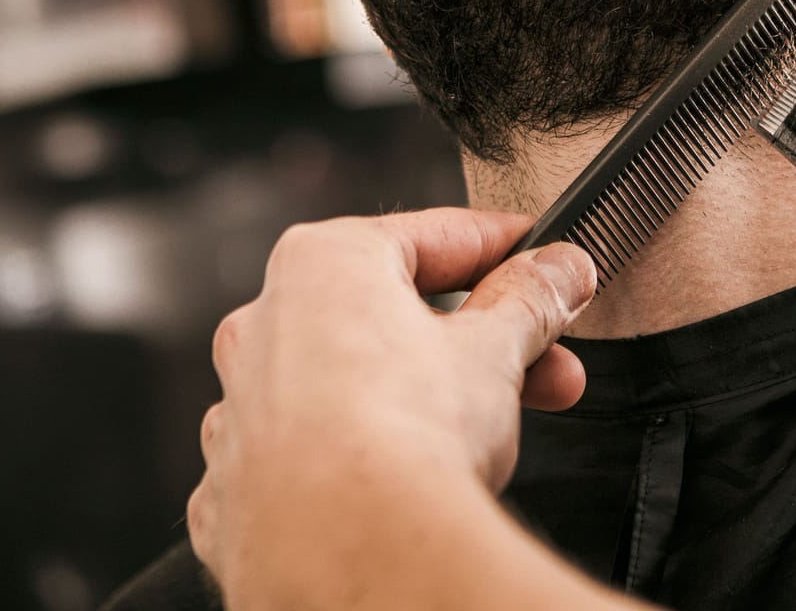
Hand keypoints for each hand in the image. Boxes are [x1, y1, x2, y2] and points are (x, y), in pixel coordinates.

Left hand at [189, 208, 595, 606]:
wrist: (353, 559)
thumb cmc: (405, 438)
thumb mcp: (497, 348)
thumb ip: (531, 298)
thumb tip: (556, 272)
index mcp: (322, 265)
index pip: (435, 237)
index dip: (504, 249)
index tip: (544, 262)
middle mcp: (265, 326)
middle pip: (396, 314)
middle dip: (485, 341)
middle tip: (547, 360)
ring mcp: (242, 409)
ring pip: (352, 381)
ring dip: (424, 396)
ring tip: (497, 427)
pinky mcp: (238, 486)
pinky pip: (312, 451)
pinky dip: (362, 454)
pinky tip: (414, 475)